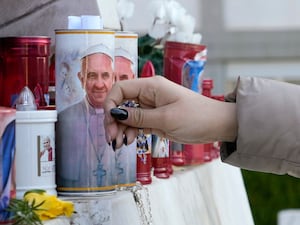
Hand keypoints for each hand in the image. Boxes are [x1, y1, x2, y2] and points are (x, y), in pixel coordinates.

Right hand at [104, 76, 236, 148]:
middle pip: (121, 104)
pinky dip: (130, 132)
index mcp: (151, 86)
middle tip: (112, 138)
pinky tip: (128, 142)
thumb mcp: (165, 118)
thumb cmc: (196, 117)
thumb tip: (115, 114)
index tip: (109, 121)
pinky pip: (136, 124)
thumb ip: (139, 117)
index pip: (121, 89)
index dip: (110, 103)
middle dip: (113, 120)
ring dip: (120, 129)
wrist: (216, 125)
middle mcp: (148, 95)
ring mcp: (151, 107)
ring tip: (119, 144)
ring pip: (127, 116)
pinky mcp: (155, 119)